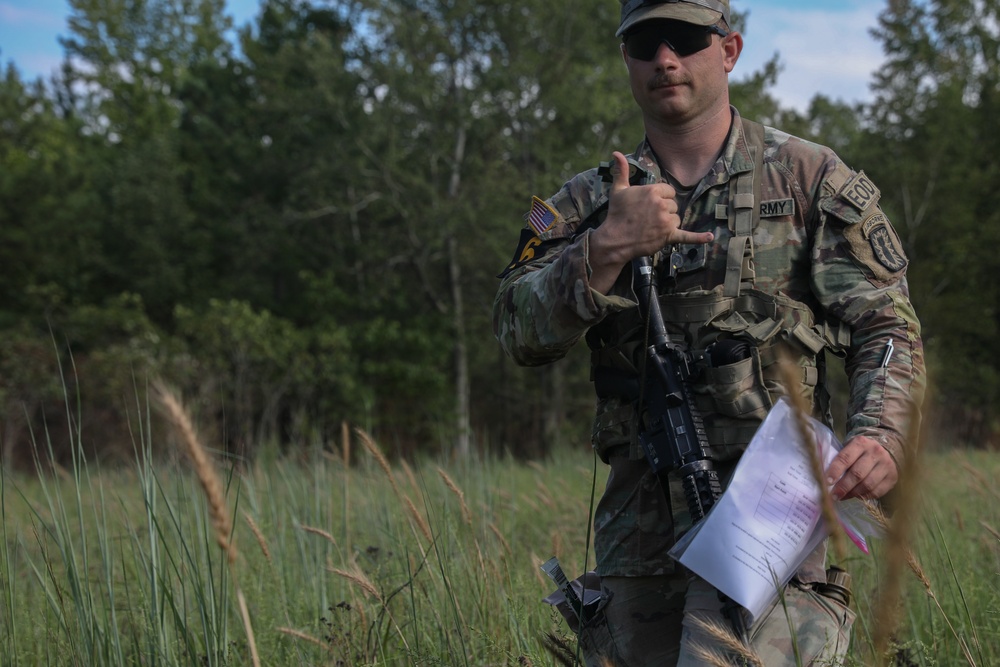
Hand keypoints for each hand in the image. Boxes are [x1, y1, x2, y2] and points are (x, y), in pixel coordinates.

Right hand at [588, 151, 712, 293]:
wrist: (614, 240)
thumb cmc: (616, 214)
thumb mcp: (618, 190)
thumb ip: (621, 170)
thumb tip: (616, 152)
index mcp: (653, 191)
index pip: (669, 191)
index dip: (660, 198)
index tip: (648, 206)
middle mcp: (662, 204)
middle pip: (673, 205)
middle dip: (663, 211)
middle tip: (647, 218)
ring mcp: (666, 220)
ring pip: (676, 219)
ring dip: (668, 224)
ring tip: (651, 227)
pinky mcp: (668, 236)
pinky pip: (687, 236)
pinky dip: (699, 238)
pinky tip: (710, 237)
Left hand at [825, 435, 898, 499]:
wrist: (885, 450)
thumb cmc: (859, 452)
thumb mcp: (849, 448)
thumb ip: (839, 460)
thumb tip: (823, 477)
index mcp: (861, 443)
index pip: (845, 458)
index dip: (835, 471)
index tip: (827, 482)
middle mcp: (876, 452)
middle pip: (857, 473)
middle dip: (843, 487)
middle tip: (833, 495)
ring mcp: (886, 465)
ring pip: (867, 484)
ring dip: (853, 493)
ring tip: (842, 497)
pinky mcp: (892, 477)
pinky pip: (877, 491)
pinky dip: (864, 496)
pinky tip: (855, 496)